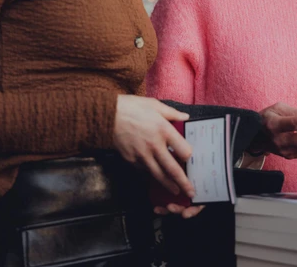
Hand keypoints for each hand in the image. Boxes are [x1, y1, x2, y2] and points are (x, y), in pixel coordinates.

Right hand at [114, 95, 201, 217]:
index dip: (188, 156)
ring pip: (158, 175)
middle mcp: (154, 146)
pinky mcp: (130, 160)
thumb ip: (172, 113)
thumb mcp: (154, 105)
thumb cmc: (131, 107)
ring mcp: (141, 155)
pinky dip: (151, 177)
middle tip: (190, 192)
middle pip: (172, 169)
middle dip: (183, 182)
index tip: (190, 159)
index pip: (183, 150)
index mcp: (164, 130)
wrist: (106, 115)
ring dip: (168, 185)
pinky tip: (156, 179)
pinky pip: (144, 171)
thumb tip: (185, 117)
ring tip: (176, 191)